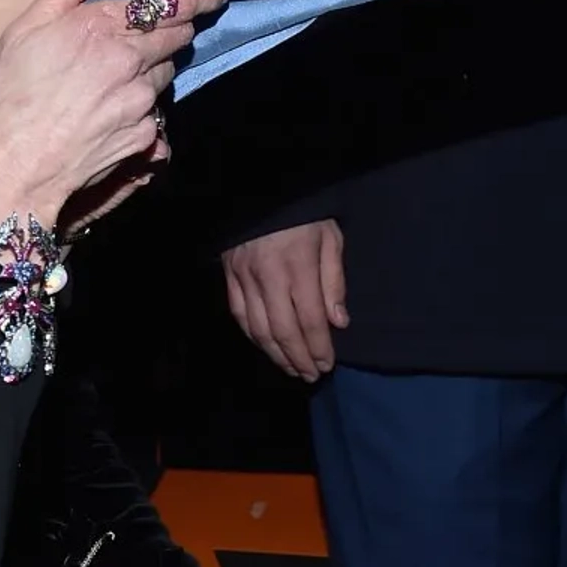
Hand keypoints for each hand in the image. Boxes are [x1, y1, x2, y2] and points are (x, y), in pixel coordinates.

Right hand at [0, 0, 224, 233]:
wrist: (9, 168)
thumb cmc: (6, 99)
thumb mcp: (23, 29)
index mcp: (100, 26)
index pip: (171, 2)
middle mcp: (128, 60)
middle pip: (178, 36)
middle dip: (176, 30)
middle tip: (159, 33)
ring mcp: (140, 100)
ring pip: (166, 73)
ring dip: (153, 69)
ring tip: (114, 80)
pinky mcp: (144, 134)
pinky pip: (154, 112)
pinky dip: (140, 107)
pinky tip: (108, 113)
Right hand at [222, 221, 347, 380]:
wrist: (261, 191)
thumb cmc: (304, 212)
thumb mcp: (330, 236)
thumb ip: (334, 280)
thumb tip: (338, 322)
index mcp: (297, 265)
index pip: (309, 319)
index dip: (319, 347)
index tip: (328, 364)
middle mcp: (268, 276)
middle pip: (283, 330)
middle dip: (299, 358)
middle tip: (312, 375)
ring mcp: (244, 277)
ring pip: (258, 328)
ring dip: (276, 354)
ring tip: (292, 369)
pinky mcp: (228, 276)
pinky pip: (240, 315)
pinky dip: (253, 337)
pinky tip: (266, 347)